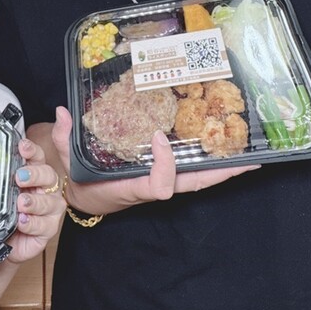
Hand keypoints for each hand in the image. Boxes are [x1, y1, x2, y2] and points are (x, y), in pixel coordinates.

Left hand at [4, 138, 64, 263]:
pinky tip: (22, 221)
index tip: (22, 147)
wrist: (3, 243)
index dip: (32, 150)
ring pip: (49, 201)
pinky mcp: (48, 229)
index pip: (37, 158)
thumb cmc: (2, 213)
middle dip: (34, 174)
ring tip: (21, 202)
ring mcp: (50, 210)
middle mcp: (45, 189)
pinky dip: (32, 223)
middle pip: (48, 175)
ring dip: (34, 201)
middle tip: (19, 177)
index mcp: (34, 175)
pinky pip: (44, 225)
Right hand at [51, 106, 257, 215]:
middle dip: (220, 173)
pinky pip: (190, 170)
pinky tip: (223, 147)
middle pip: (193, 184)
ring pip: (197, 178)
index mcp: (132, 187)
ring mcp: (160, 181)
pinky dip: (208, 161)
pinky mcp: (162, 176)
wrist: (83, 197)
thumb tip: (62, 112)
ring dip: (222, 168)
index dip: (165, 163)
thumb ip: (63, 138)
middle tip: (248, 160)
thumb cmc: (78, 182)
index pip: (160, 183)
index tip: (158, 137)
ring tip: (248, 152)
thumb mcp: (67, 162)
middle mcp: (152, 186)